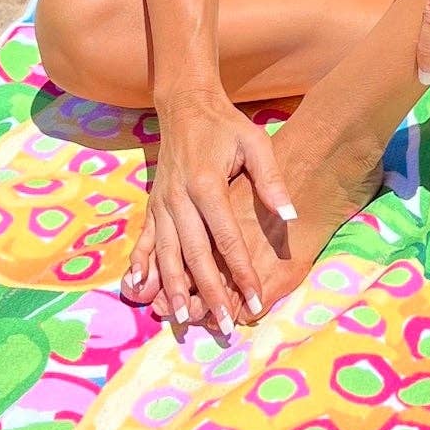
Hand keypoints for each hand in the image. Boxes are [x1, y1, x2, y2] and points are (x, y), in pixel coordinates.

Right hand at [123, 90, 292, 332]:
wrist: (186, 105)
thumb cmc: (226, 126)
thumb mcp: (256, 142)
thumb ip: (271, 180)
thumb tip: (290, 215)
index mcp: (207, 185)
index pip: (227, 238)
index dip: (241, 271)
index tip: (255, 298)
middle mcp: (179, 198)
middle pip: (195, 254)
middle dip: (209, 292)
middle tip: (223, 324)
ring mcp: (162, 203)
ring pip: (166, 254)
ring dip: (174, 288)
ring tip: (183, 318)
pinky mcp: (152, 205)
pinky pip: (145, 240)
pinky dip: (141, 265)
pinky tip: (139, 288)